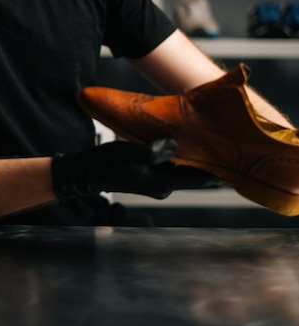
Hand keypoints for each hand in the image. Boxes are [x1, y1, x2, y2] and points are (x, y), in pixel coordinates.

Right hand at [51, 139, 220, 201]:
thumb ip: (155, 151)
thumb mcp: (131, 154)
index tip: (238, 162)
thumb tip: (175, 144)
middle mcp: (164, 186)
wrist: (87, 172)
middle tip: (227, 144)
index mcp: (163, 183)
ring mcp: (157, 181)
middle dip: (209, 161)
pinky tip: (184, 141)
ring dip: (195, 156)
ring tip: (211, 139)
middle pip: (194, 174)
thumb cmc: (108, 165)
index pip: (199, 179)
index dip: (219, 172)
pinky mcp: (150, 174)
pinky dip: (180, 154)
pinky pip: (172, 165)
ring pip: (183, 168)